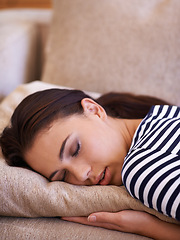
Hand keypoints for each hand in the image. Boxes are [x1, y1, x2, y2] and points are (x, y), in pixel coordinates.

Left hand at [62, 210, 179, 239]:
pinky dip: (94, 206)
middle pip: (86, 216)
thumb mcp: (121, 219)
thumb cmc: (137, 220)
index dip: (73, 217)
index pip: (85, 219)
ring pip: (93, 212)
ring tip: (74, 204)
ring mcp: (111, 215)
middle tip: (64, 208)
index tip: (61, 214)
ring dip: (83, 209)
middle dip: (75, 213)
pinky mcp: (116, 211)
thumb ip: (106, 217)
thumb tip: (88, 217)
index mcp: (105, 221)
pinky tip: (92, 203)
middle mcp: (106, 219)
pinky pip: (101, 209)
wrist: (152, 222)